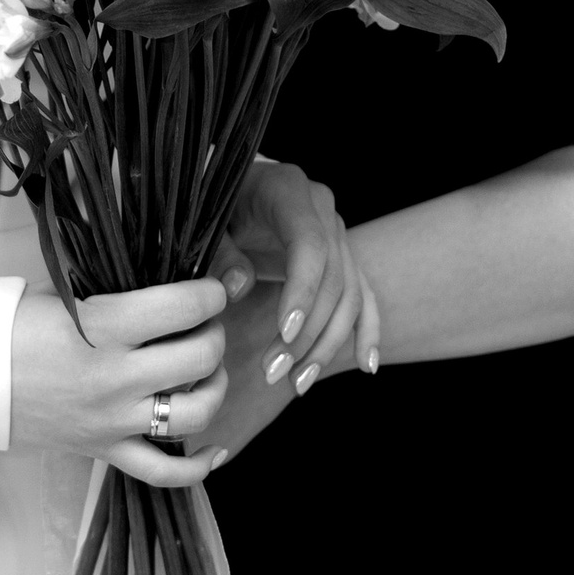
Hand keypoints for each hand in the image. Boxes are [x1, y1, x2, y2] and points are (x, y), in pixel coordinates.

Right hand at [10, 278, 227, 487]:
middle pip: (199, 358)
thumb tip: (169, 282)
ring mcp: (111, 420)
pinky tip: (215, 450)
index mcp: (101, 328)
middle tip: (205, 322)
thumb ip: (117, 291)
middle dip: (214, 333)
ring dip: (214, 387)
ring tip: (207, 370)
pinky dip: (196, 468)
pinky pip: (162, 472)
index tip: (214, 286)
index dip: (212, 291)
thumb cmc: (5, 326)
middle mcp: (113, 378)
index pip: (184, 307)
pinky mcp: (103, 449)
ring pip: (195, 413)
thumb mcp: (60, 292)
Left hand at [212, 159, 379, 398]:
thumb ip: (219, 252)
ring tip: (297, 384)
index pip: (310, 246)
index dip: (303, 291)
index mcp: (288, 190)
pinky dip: (367, 331)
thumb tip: (237, 286)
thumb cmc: (215, 207)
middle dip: (307, 333)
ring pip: (349, 297)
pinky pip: (363, 297)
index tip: (285, 333)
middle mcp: (323, 211)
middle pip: (332, 280)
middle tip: (272, 373)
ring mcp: (338, 235)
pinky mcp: (343, 258)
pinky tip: (366, 365)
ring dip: (327, 344)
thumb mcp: (207, 222)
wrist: (233, 191)